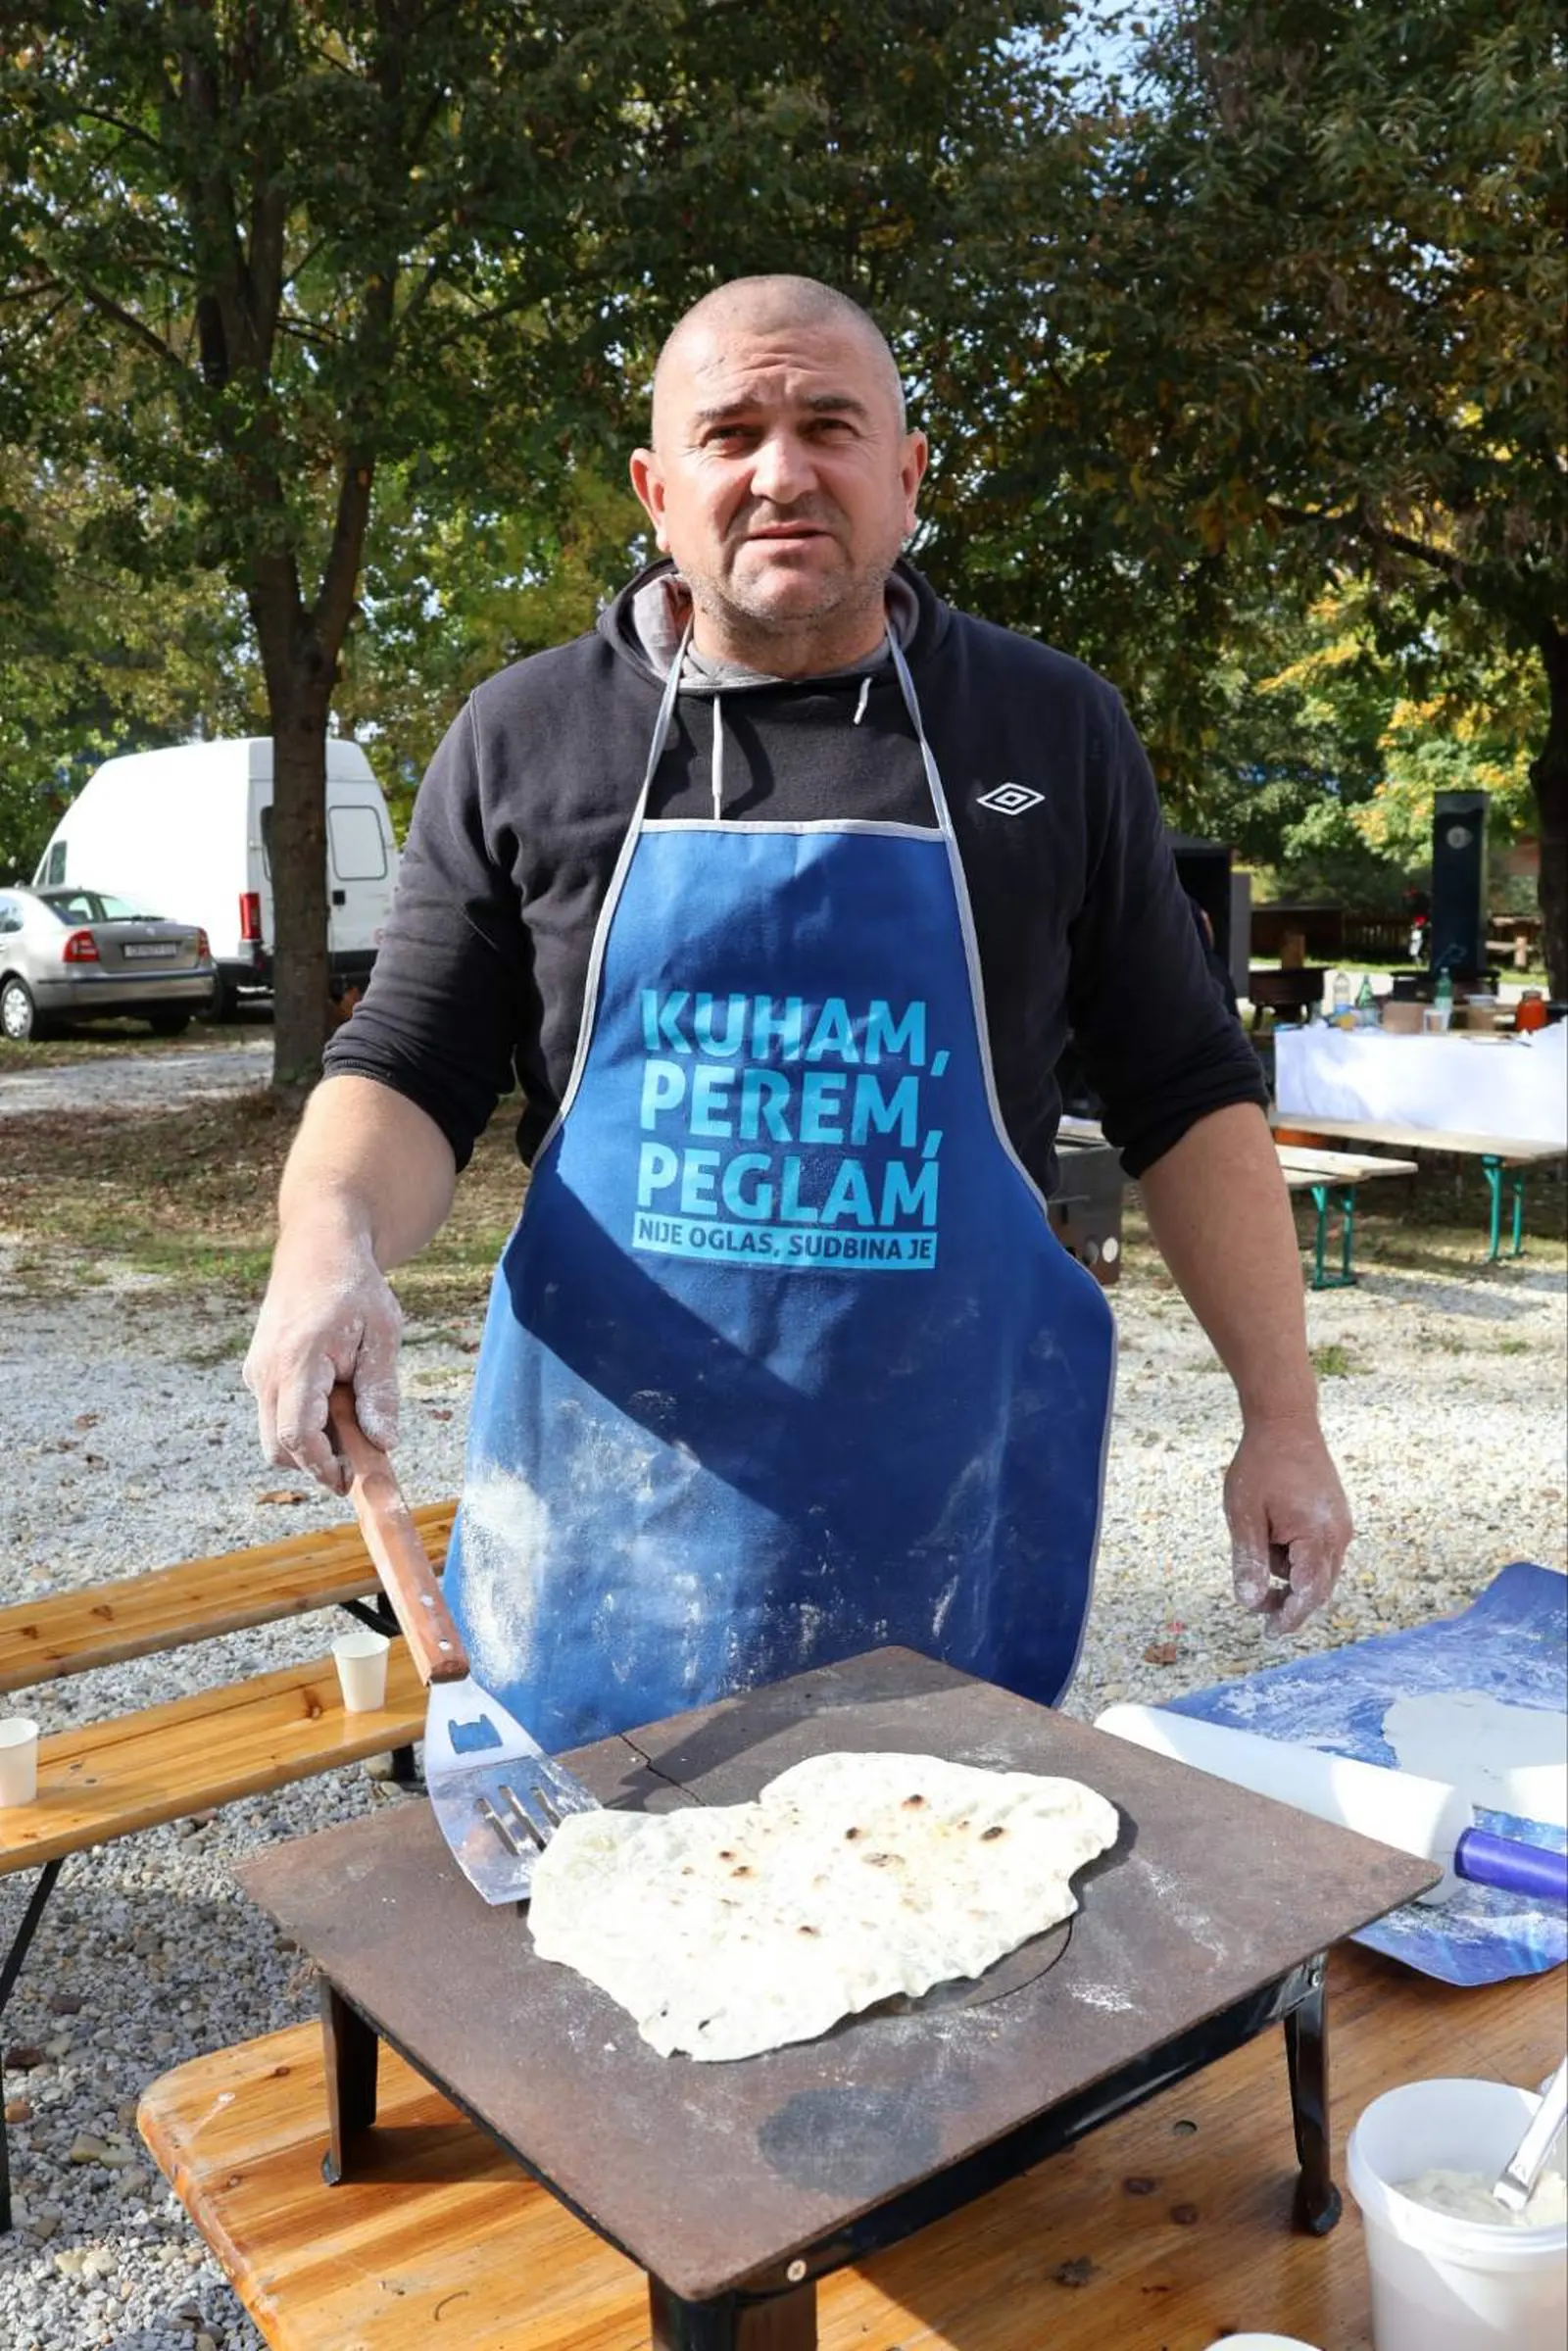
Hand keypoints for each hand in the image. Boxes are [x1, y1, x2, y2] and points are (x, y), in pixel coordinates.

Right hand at [242, 1231, 402, 1490]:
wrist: (317, 1251)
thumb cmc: (355, 1289)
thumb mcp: (382, 1334)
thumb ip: (380, 1391)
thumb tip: (383, 1443)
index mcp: (297, 1361)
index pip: (296, 1436)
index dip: (323, 1467)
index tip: (351, 1480)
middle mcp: (266, 1371)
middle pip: (278, 1448)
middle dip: (316, 1463)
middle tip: (358, 1458)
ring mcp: (256, 1372)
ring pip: (274, 1435)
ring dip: (310, 1443)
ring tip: (351, 1416)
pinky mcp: (258, 1372)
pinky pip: (275, 1414)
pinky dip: (302, 1423)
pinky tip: (333, 1401)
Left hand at [1223, 1413, 1351, 1637]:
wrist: (1286, 1423)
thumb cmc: (1261, 1465)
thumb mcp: (1244, 1514)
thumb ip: (1249, 1561)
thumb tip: (1250, 1604)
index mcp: (1317, 1537)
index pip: (1307, 1594)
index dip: (1289, 1617)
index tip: (1269, 1634)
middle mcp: (1338, 1536)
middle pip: (1317, 1589)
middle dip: (1288, 1601)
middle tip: (1257, 1605)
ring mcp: (1340, 1527)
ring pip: (1316, 1572)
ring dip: (1288, 1573)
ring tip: (1260, 1532)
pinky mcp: (1336, 1519)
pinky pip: (1317, 1553)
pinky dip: (1295, 1556)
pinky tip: (1274, 1529)